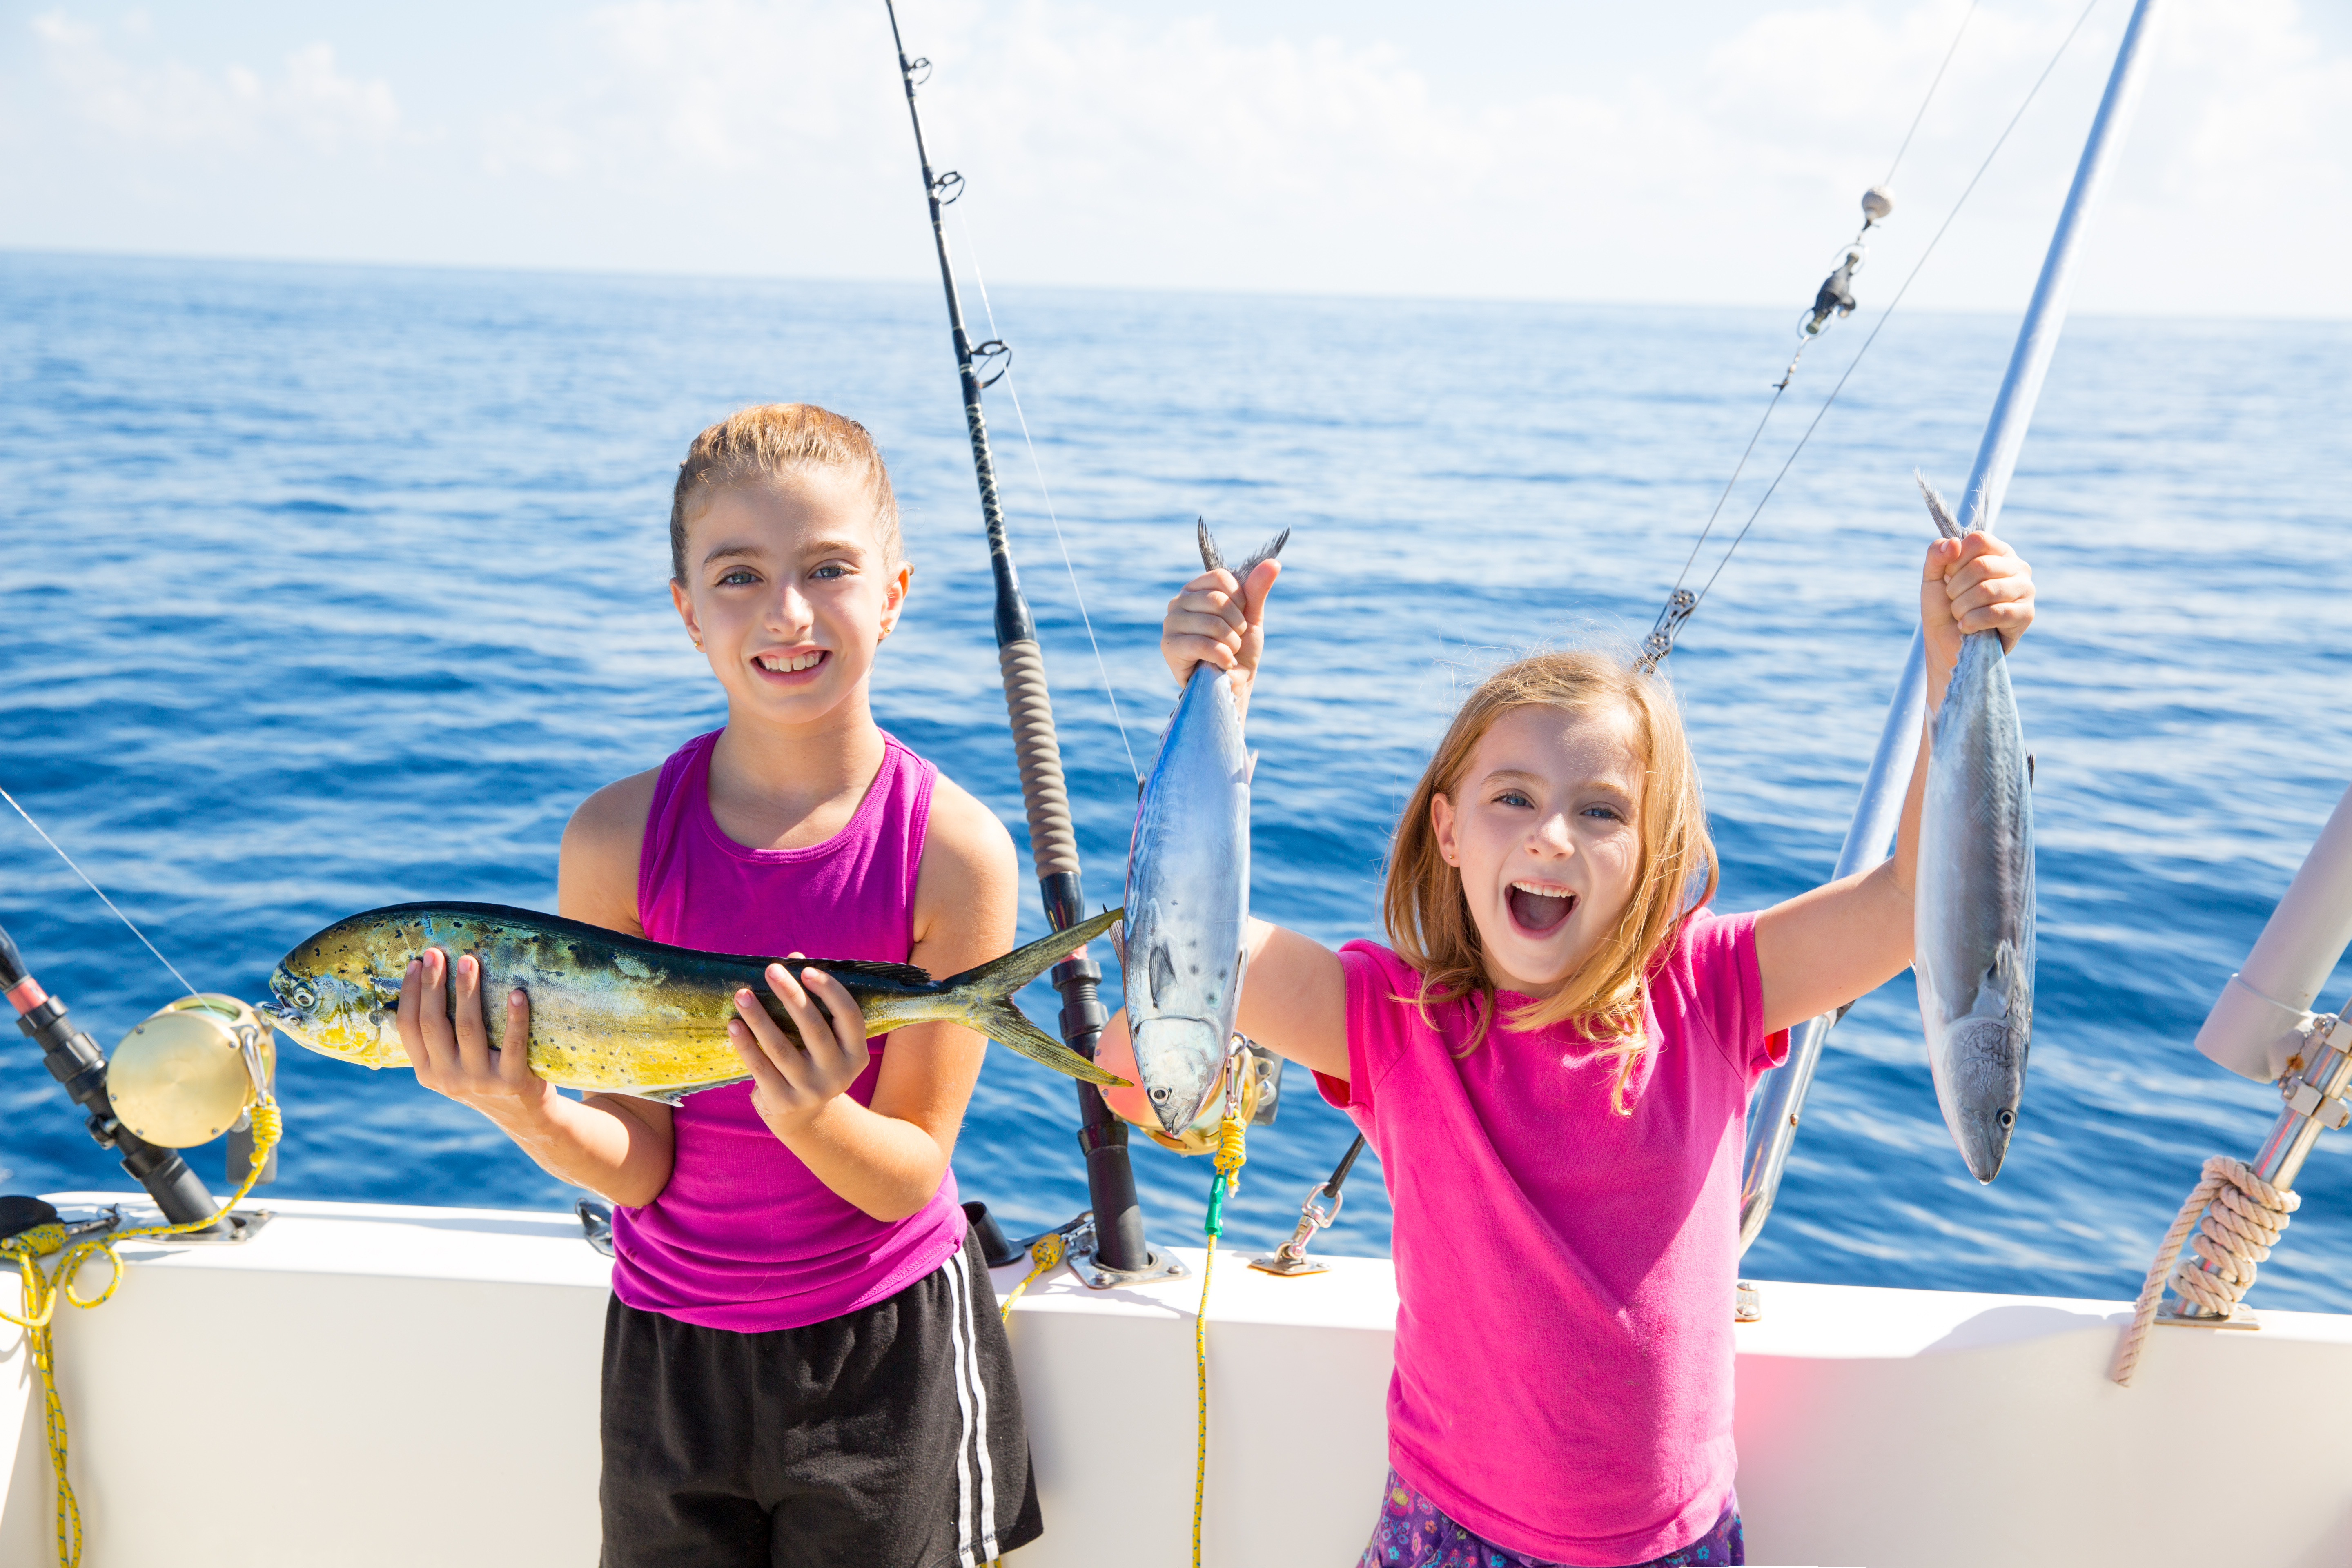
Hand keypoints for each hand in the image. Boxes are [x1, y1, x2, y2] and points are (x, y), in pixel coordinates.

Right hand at [399, 948, 553, 1126]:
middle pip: (434, 1023)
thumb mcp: (452, 1064)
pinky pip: (513, 1043)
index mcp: (427, 1071)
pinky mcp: (512, 1081)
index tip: (415, 962)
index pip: (409, 1028)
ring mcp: (480, 1081)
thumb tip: (427, 980)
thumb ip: (438, 1037)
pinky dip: (515, 1017)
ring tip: (469, 960)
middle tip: (436, 953)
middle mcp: (448, 1078)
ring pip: (469, 1028)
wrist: (524, 1115)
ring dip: (467, 991)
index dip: (410, 993)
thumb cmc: (484, 1075)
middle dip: (433, 984)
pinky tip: (517, 993)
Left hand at [730, 956, 870, 1140]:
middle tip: (770, 970)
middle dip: (790, 994)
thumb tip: (793, 959)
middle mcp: (838, 1073)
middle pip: (813, 1027)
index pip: (848, 1015)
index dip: (829, 990)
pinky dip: (745, 1044)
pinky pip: (760, 1067)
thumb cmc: (813, 1060)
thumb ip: (814, 1001)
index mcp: (856, 1053)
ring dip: (759, 1018)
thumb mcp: (825, 1039)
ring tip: (742, 994)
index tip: (806, 969)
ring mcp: (810, 1090)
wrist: (805, 1117)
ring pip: (781, 1047)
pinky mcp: (783, 1101)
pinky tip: (733, 1024)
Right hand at [1160, 557, 1281, 717]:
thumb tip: (1274, 563)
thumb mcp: (1251, 617)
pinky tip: (1222, 664)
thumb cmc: (1240, 651)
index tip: (1240, 617)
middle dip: (1236, 625)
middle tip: (1234, 641)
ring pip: (1212, 623)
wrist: (1233, 687)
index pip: (1221, 577)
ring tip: (1228, 653)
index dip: (1240, 599)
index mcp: (1196, 590)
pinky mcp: (1169, 647)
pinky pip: (1203, 644)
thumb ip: (1257, 589)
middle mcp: (1178, 603)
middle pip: (1217, 599)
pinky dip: (1222, 656)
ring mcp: (1171, 624)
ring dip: (1231, 643)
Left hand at [1921, 532, 2033, 709]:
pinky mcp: (2026, 614)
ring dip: (1962, 607)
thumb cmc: (1943, 608)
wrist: (1947, 645)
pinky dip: (1973, 621)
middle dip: (1956, 588)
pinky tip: (1966, 627)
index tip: (1948, 577)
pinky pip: (1996, 612)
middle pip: (1981, 565)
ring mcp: (2025, 590)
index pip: (1978, 540)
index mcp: (1997, 552)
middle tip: (1953, 601)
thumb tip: (1953, 543)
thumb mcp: (1932, 578)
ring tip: (1960, 615)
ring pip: (1988, 590)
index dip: (1955, 560)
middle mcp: (2017, 567)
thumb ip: (1936, 554)